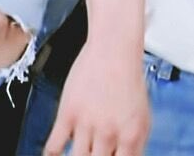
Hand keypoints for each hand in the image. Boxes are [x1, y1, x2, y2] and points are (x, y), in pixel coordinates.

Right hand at [43, 41, 149, 155]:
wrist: (114, 48)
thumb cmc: (128, 79)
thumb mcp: (142, 115)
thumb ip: (133, 145)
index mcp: (131, 136)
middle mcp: (108, 133)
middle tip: (90, 155)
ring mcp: (87, 124)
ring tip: (77, 153)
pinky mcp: (68, 113)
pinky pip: (53, 147)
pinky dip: (52, 154)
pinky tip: (54, 154)